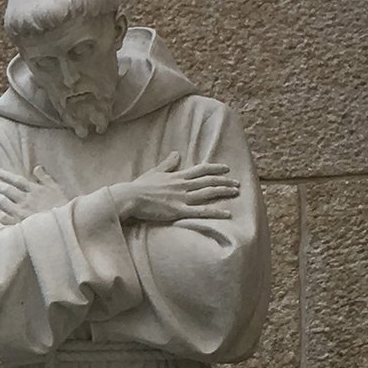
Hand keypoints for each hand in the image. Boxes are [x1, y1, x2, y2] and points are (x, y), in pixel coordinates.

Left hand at [0, 165, 71, 225]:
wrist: (65, 226)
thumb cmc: (63, 208)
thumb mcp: (57, 189)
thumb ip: (45, 178)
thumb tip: (37, 167)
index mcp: (35, 190)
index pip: (16, 180)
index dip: (5, 175)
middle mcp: (26, 200)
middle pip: (6, 189)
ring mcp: (21, 212)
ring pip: (1, 201)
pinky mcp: (18, 225)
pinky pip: (1, 217)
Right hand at [111, 151, 238, 225]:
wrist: (129, 198)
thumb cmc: (139, 186)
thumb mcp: (155, 172)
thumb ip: (168, 164)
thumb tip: (176, 153)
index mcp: (178, 176)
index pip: (201, 169)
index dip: (216, 168)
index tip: (227, 169)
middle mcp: (183, 185)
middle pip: (209, 180)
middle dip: (225, 181)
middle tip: (237, 183)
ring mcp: (182, 198)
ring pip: (209, 192)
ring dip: (224, 191)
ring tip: (236, 192)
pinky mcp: (179, 211)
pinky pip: (202, 211)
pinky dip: (216, 212)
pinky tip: (227, 213)